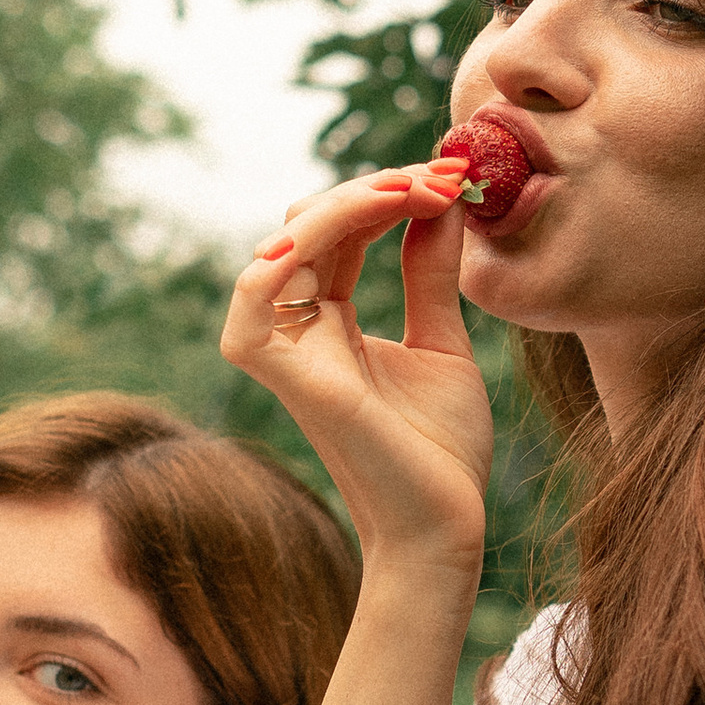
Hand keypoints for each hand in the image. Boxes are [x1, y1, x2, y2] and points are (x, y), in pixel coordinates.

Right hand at [219, 161, 493, 576]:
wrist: (449, 527)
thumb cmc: (441, 451)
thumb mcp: (442, 342)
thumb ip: (431, 274)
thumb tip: (441, 204)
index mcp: (328, 323)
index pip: (337, 231)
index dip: (388, 194)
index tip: (453, 178)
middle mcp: (299, 333)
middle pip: (308, 226)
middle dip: (375, 188)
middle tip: (445, 177)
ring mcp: (291, 357)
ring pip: (282, 248)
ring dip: (346, 205)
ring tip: (415, 190)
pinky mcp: (296, 383)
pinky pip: (252, 308)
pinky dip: (279, 260)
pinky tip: (347, 224)